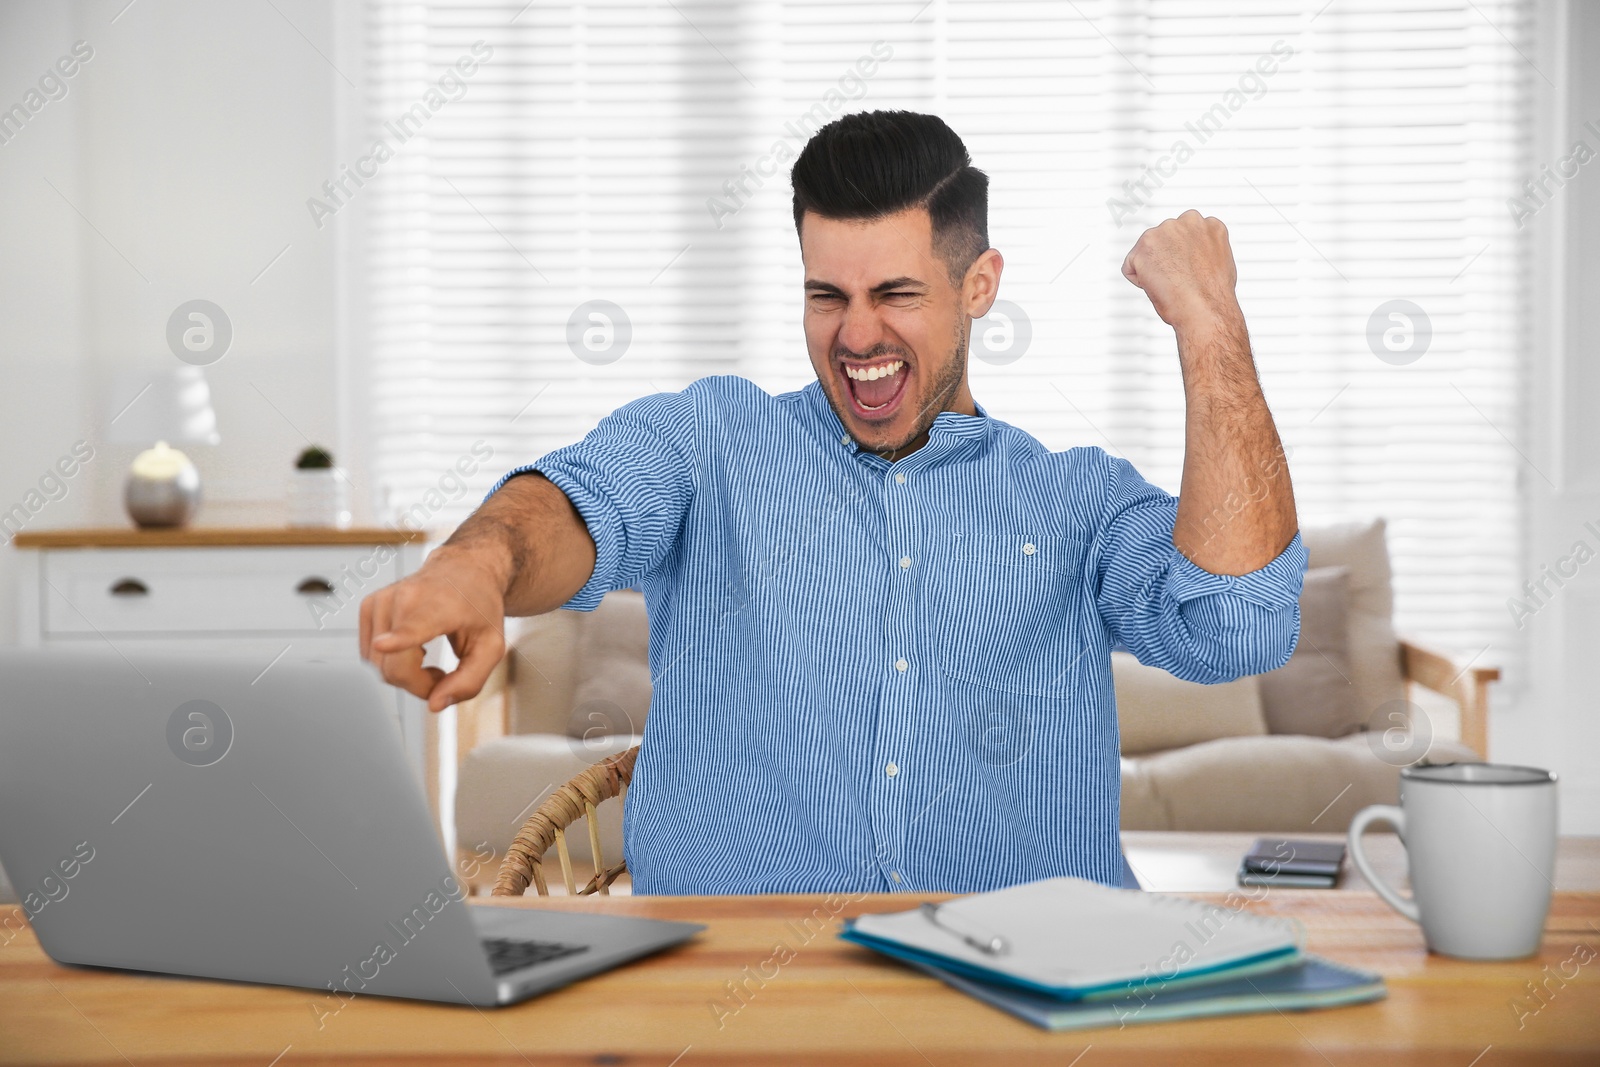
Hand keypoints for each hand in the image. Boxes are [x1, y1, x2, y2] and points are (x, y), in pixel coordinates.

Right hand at [359, 550, 507, 712]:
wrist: (465, 569)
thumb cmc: (479, 608)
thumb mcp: (491, 648)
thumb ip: (469, 682)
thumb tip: (434, 705)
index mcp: (441, 606)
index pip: (414, 626)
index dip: (398, 639)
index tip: (382, 643)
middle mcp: (406, 598)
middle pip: (395, 669)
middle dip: (419, 685)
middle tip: (443, 675)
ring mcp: (382, 600)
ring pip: (379, 666)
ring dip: (405, 674)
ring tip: (429, 657)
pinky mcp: (368, 606)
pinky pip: (370, 656)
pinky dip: (392, 661)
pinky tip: (413, 648)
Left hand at [1121, 210, 1241, 333]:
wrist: (1205, 308)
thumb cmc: (1212, 295)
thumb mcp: (1219, 262)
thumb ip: (1203, 250)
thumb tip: (1192, 256)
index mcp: (1208, 225)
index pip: (1185, 235)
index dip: (1184, 258)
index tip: (1188, 270)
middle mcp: (1187, 221)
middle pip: (1163, 240)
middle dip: (1165, 258)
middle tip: (1178, 279)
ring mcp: (1165, 231)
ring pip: (1146, 252)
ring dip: (1152, 268)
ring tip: (1171, 284)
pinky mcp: (1144, 245)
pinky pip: (1129, 267)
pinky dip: (1138, 280)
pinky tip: (1157, 287)